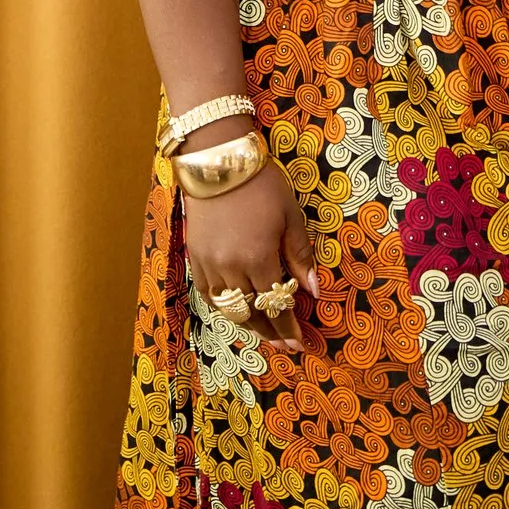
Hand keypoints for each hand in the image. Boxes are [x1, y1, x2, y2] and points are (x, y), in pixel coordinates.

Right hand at [182, 145, 319, 354]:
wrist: (218, 160)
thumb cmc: (261, 184)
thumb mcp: (290, 216)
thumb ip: (300, 255)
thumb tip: (313, 291)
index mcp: (258, 258)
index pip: (276, 304)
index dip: (288, 327)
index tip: (300, 344)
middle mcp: (231, 268)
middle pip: (251, 313)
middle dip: (270, 333)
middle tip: (285, 347)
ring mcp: (209, 264)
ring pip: (228, 308)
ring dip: (247, 323)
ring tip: (265, 332)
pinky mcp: (195, 256)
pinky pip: (209, 294)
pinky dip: (224, 307)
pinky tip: (237, 309)